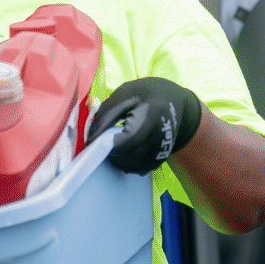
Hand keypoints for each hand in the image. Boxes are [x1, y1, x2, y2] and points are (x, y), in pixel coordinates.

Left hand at [86, 77, 202, 174]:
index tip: (95, 138)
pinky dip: (125, 162)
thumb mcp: (125, 94)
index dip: (106, 142)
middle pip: (127, 156)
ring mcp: (162, 152)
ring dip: (116, 157)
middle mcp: (161, 138)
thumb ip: (106, 115)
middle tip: (103, 137)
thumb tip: (89, 139)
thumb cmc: (146, 94)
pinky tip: (124, 147)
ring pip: (130, 166)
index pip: (126, 140)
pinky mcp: (159, 161)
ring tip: (114, 141)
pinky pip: (136, 169)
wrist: (174, 102)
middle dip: (108, 150)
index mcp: (152, 115)